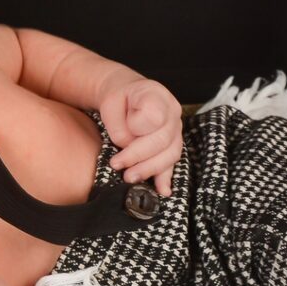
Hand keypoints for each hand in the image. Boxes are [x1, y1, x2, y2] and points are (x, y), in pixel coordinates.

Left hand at [97, 73, 181, 197]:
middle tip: (117, 165)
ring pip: (170, 153)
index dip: (137, 128)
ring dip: (149, 169)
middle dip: (138, 157)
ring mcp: (176, 129)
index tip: (121, 132)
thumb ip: (118, 126)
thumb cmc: (118, 98)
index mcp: (157, 96)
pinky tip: (162, 190)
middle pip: (163, 140)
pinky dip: (166, 177)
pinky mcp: (173, 144)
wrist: (127, 95)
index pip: (154, 117)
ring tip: (129, 177)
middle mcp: (172, 112)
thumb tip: (127, 147)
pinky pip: (172, 162)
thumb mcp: (110, 104)